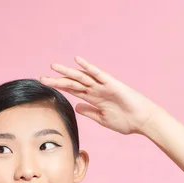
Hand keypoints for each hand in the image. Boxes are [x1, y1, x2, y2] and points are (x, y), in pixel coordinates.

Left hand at [39, 56, 160, 134]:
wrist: (142, 121)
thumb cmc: (126, 121)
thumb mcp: (102, 119)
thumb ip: (89, 111)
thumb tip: (76, 106)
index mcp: (94, 99)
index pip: (72, 91)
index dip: (59, 88)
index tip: (45, 86)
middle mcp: (96, 90)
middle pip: (73, 83)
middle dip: (57, 80)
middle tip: (41, 78)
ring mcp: (103, 86)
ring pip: (82, 77)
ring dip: (67, 72)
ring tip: (53, 66)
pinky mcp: (112, 84)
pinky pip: (98, 73)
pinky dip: (88, 66)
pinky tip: (78, 60)